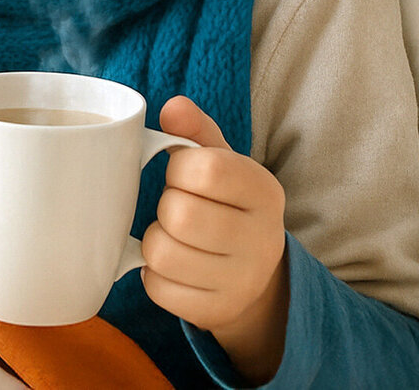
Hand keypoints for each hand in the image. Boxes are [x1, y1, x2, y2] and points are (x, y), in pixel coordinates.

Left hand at [142, 96, 290, 382]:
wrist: (252, 273)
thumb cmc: (225, 204)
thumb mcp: (220, 161)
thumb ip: (195, 131)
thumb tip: (173, 107)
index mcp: (265, 191)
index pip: (208, 169)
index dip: (179, 168)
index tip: (182, 173)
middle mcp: (262, 239)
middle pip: (180, 215)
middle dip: (166, 206)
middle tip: (177, 207)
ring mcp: (240, 281)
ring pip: (162, 254)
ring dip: (155, 240)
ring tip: (174, 235)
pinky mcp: (214, 311)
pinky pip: (157, 287)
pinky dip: (153, 273)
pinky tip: (174, 265)